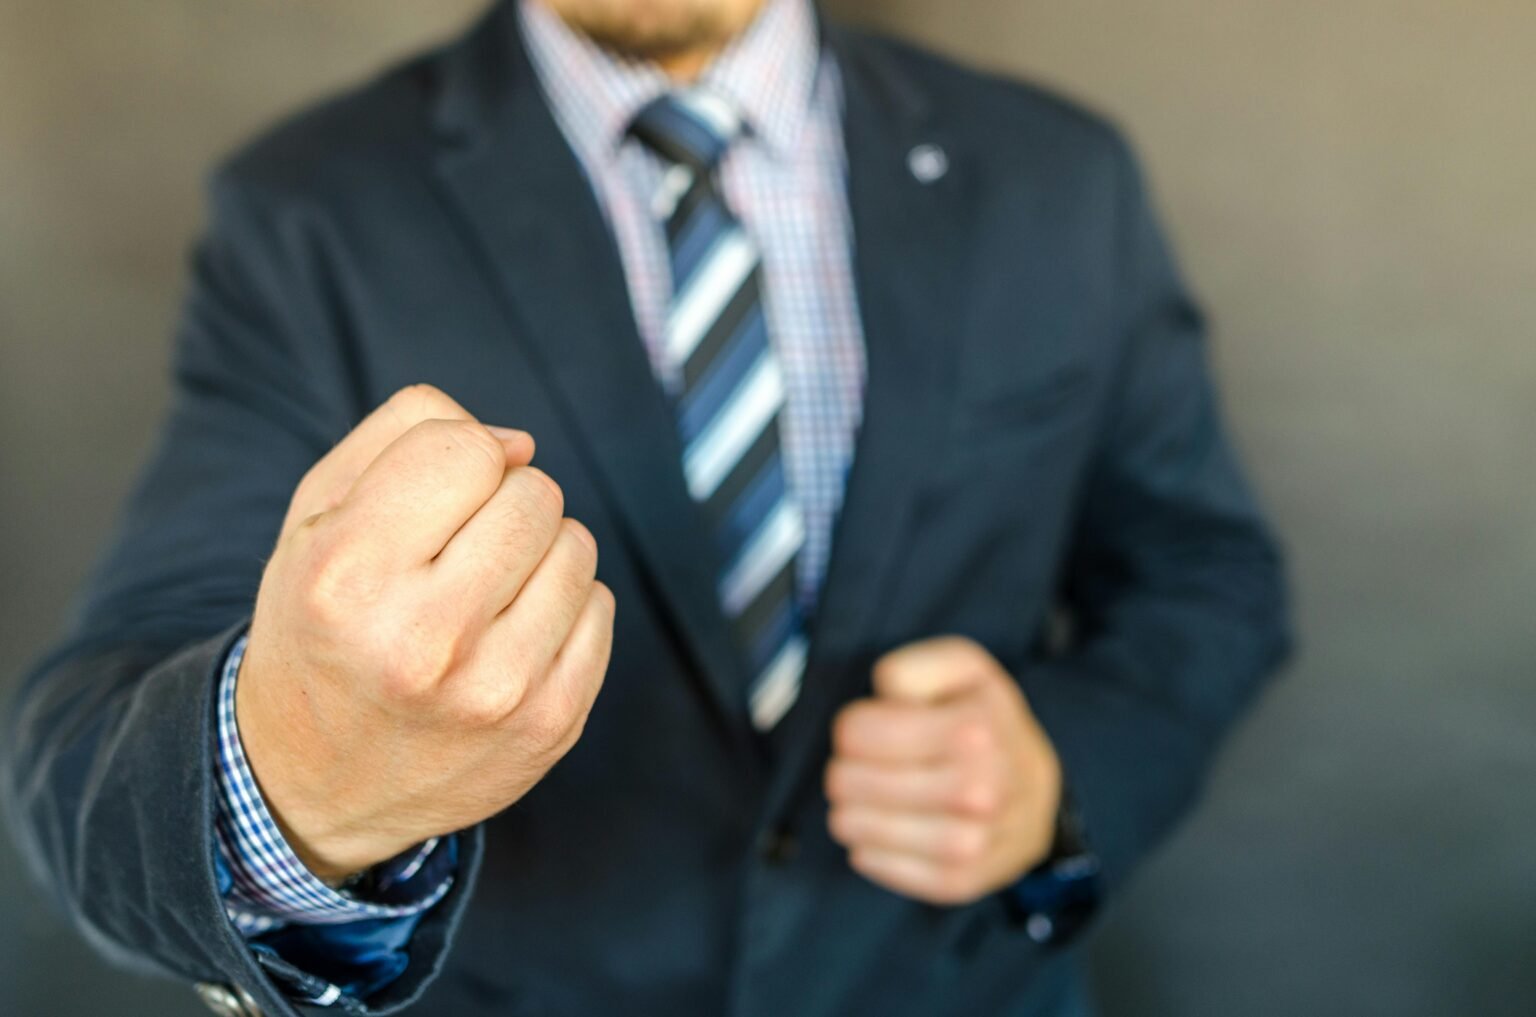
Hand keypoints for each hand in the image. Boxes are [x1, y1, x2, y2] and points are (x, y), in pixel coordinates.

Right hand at [237, 385, 614, 882]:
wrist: (315, 786)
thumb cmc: (323, 626)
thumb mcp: (317, 516)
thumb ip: (407, 434)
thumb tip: (519, 444)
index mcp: (347, 575)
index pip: (467, 451)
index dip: (457, 460)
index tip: (432, 498)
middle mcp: (423, 638)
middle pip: (533, 494)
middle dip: (502, 504)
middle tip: (455, 553)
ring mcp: (497, 689)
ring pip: (577, 547)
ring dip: (539, 554)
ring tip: (482, 596)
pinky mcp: (552, 723)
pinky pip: (600, 608)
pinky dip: (564, 609)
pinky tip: (509, 639)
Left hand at [825, 637, 1061, 904]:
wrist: (1038, 793)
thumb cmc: (986, 722)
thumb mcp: (963, 670)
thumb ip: (916, 667)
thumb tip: (885, 693)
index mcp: (973, 731)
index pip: (859, 734)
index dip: (851, 728)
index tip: (868, 729)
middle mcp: (978, 790)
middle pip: (852, 783)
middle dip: (843, 771)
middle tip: (855, 767)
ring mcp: (972, 842)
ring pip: (862, 831)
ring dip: (847, 815)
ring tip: (854, 802)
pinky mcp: (962, 881)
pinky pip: (887, 869)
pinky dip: (868, 852)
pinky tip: (872, 835)